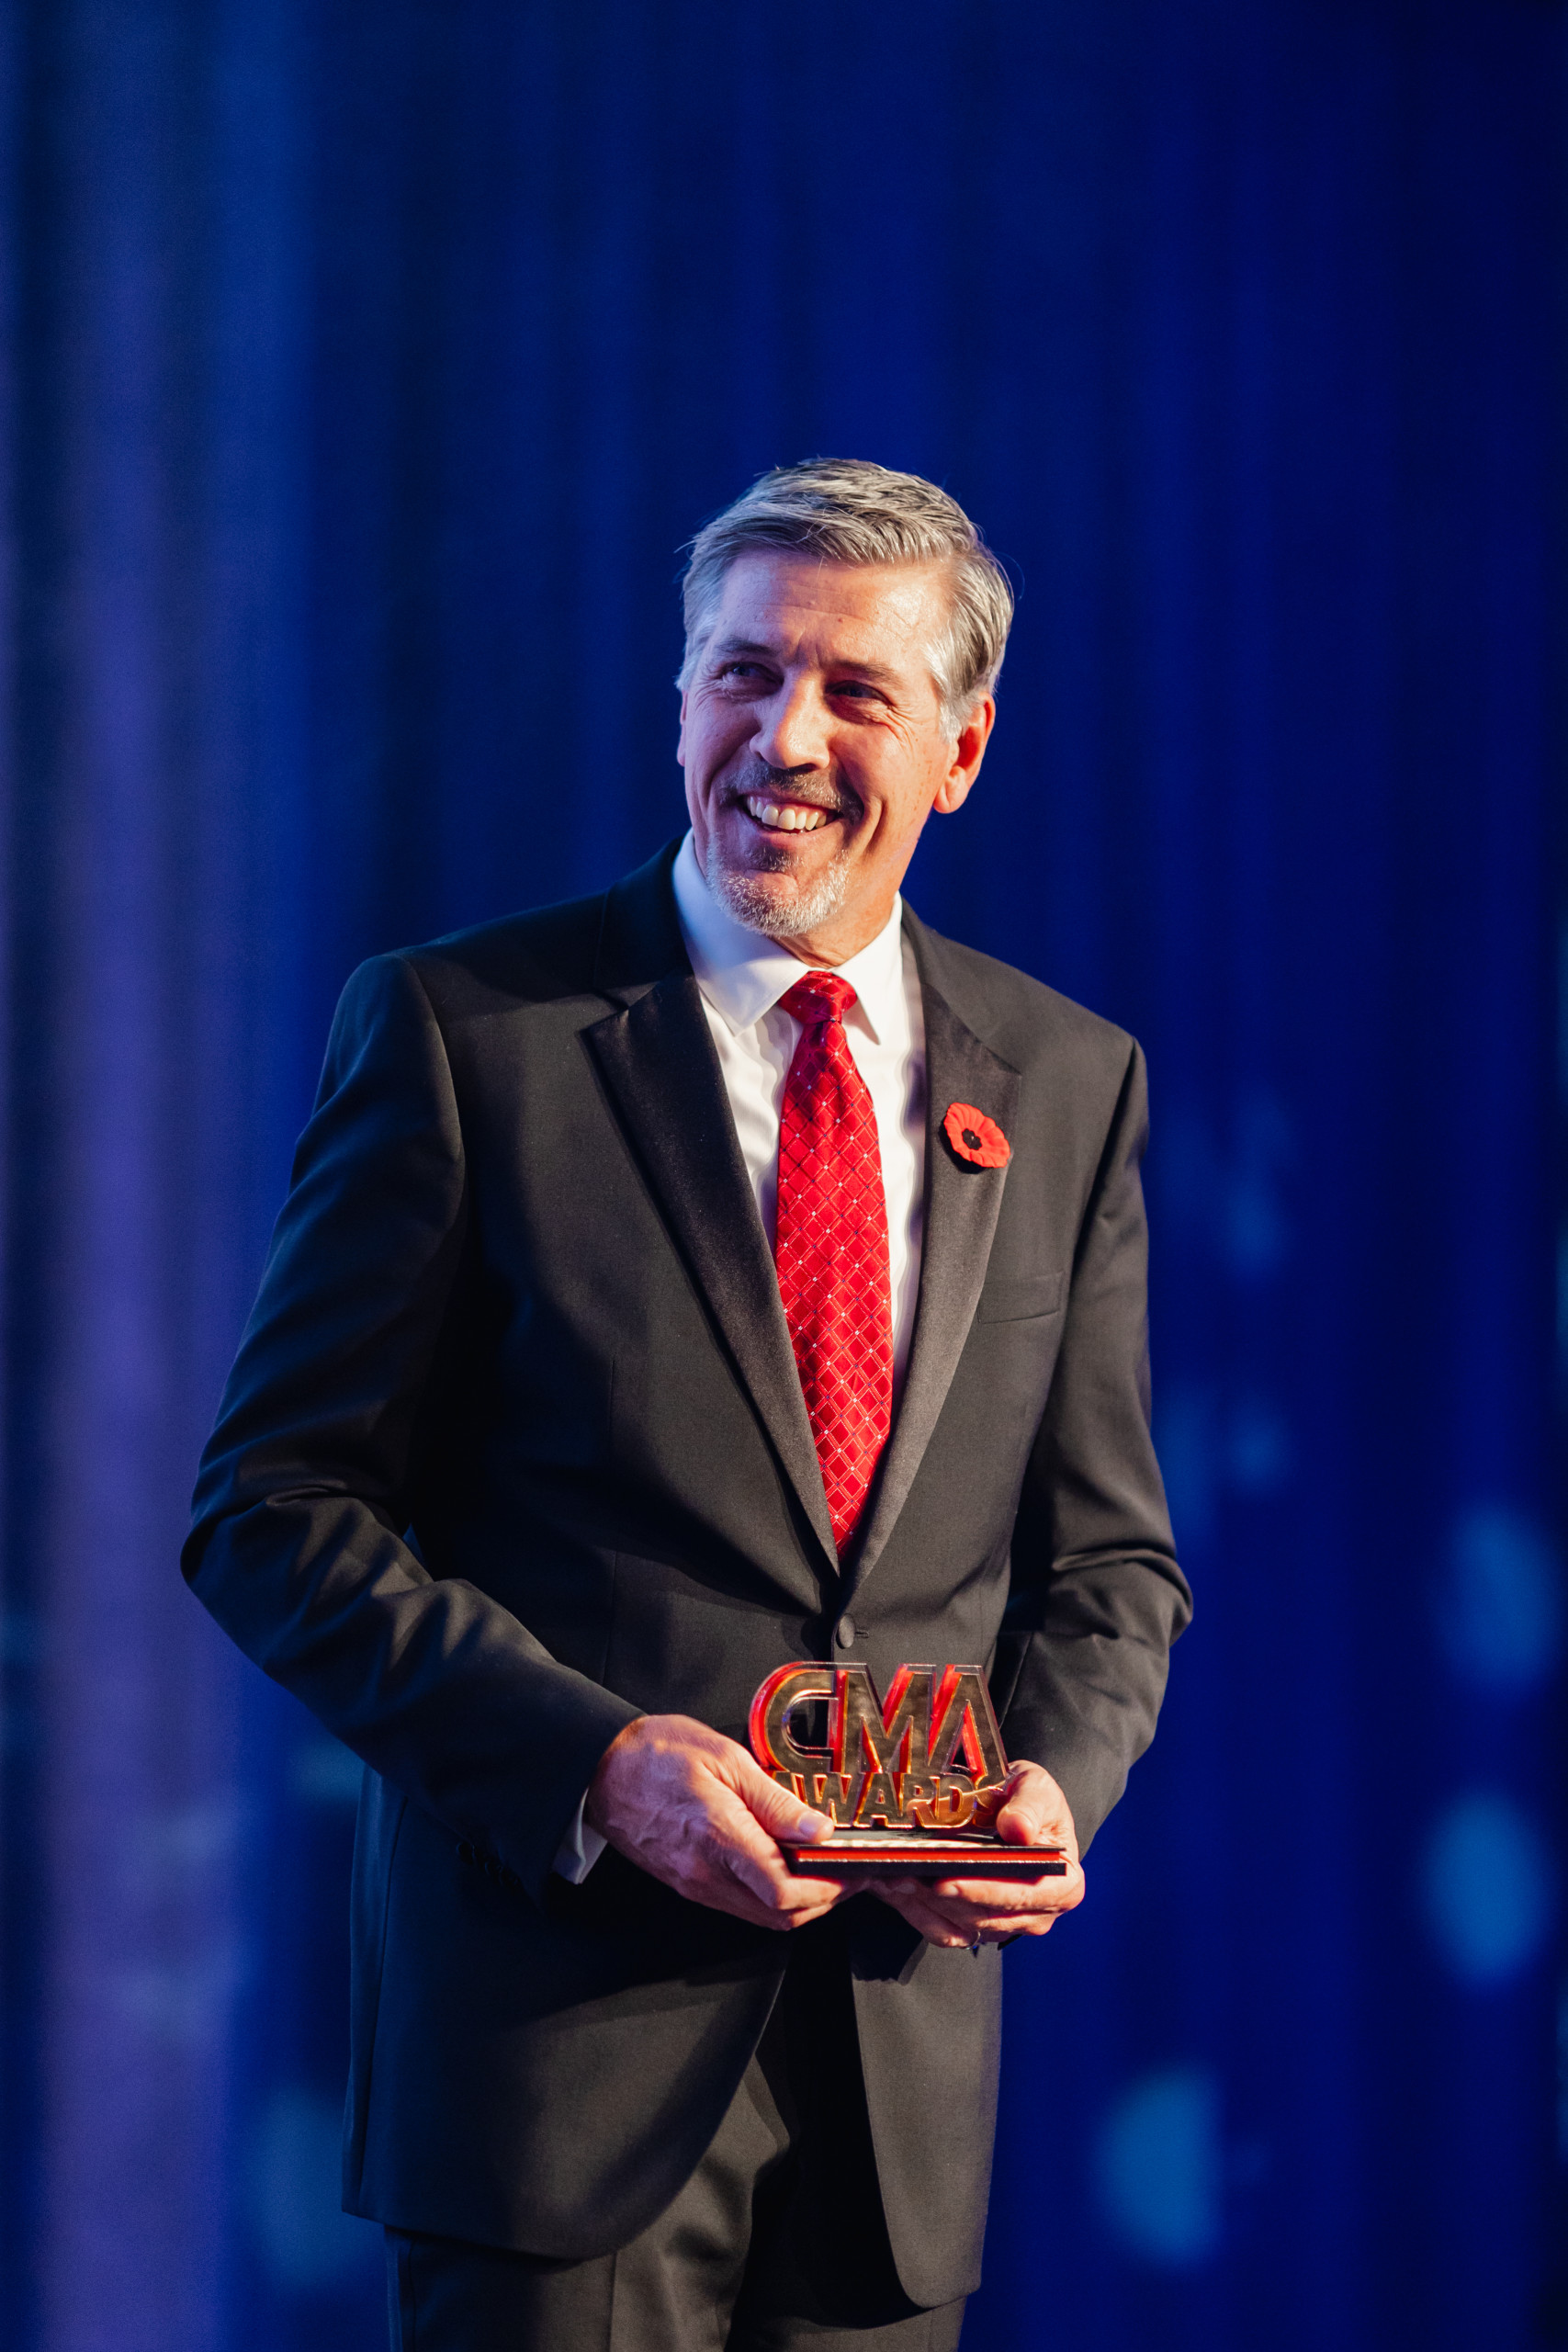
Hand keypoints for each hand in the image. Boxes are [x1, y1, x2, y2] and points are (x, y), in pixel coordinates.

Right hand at [583, 1714, 853, 1931]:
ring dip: (800, 1903)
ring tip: (822, 1868)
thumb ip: (774, 1799)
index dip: (828, 1888)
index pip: (784, 1891)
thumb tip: (818, 1829)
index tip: (850, 1869)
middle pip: (780, 1916)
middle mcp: (707, 1874)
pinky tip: (784, 1867)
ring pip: (763, 1918)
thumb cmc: (658, 1754)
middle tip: (846, 1871)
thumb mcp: (725, 1758)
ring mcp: (696, 1885)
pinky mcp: (689, 1885)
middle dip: (824, 1901)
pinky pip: (741, 1906)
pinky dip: (772, 1898)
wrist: (603, 1770)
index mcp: (720, 1838)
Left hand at [873, 1761, 1083, 1949]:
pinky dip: (915, 1911)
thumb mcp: (1036, 1786)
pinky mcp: (974, 1928)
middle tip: (905, 1873)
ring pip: (958, 1926)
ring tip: (892, 1874)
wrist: (1009, 1807)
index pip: (1021, 1896)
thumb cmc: (1028, 1799)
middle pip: (984, 1916)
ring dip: (922, 1903)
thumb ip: (1029, 1805)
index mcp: (1063, 1885)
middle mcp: (1037, 1914)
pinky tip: (893, 1885)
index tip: (947, 1880)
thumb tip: (1019, 1829)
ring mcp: (1004, 1925)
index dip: (982, 1891)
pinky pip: (942, 1931)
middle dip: (941, 1897)